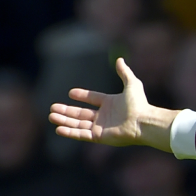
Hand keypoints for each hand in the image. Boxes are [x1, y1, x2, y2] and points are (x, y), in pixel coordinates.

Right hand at [49, 58, 169, 148]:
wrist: (143, 122)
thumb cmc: (139, 104)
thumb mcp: (132, 84)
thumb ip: (124, 72)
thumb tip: (119, 59)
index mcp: (111, 104)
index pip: (93, 99)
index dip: (82, 96)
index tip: (71, 93)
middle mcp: (104, 116)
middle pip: (81, 114)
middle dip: (66, 111)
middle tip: (53, 108)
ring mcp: (101, 127)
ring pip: (78, 124)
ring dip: (64, 120)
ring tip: (51, 116)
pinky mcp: (99, 137)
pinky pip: (81, 135)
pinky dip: (70, 132)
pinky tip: (58, 129)